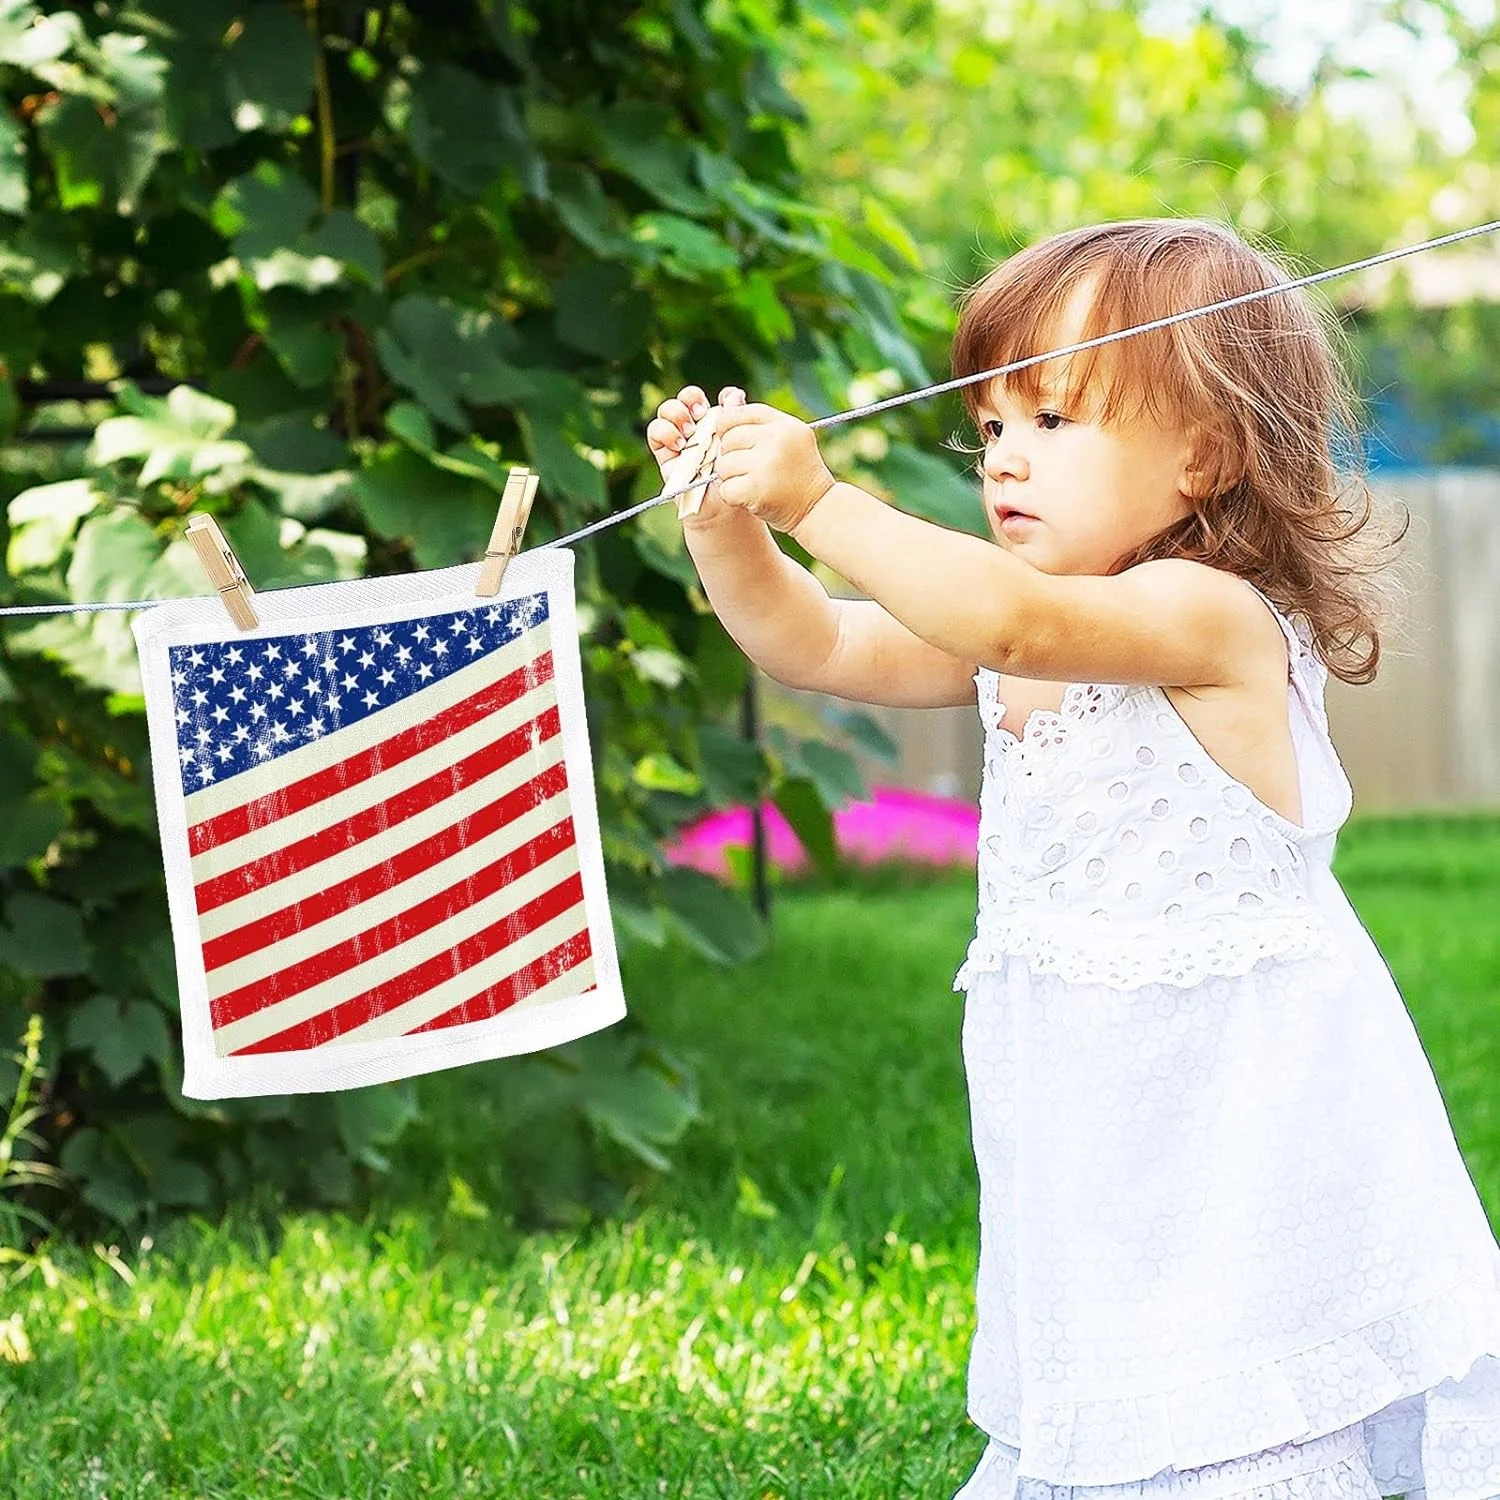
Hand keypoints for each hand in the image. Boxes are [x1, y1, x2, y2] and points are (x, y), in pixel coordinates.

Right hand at [646, 383, 745, 526]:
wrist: (724, 509)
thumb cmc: (736, 480)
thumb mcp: (740, 448)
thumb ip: (736, 421)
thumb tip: (734, 394)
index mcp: (717, 423)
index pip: (711, 398)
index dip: (716, 395)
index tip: (726, 402)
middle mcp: (697, 428)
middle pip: (686, 399)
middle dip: (690, 397)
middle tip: (700, 411)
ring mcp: (680, 440)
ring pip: (668, 411)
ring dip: (676, 413)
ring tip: (690, 430)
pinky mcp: (665, 454)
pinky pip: (655, 433)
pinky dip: (663, 430)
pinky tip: (679, 443)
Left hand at [714, 399, 836, 533]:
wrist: (817, 509)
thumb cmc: (798, 473)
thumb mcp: (788, 438)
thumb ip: (758, 421)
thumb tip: (728, 396)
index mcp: (784, 425)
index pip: (739, 414)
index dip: (727, 425)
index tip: (730, 439)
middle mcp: (776, 440)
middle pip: (728, 439)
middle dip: (730, 455)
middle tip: (747, 468)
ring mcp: (766, 465)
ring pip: (723, 465)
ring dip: (730, 478)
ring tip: (751, 483)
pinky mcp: (757, 489)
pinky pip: (726, 488)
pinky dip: (732, 496)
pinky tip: (749, 498)